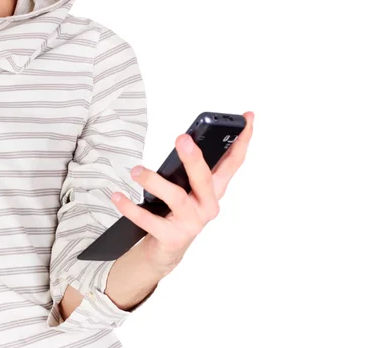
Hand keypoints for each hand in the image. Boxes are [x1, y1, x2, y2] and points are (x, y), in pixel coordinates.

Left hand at [111, 111, 253, 273]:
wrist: (166, 249)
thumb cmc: (177, 209)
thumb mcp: (189, 186)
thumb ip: (192, 165)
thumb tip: (187, 137)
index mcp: (214, 188)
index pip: (234, 161)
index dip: (243, 139)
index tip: (247, 117)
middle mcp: (208, 205)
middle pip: (204, 178)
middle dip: (194, 158)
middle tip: (183, 138)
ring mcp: (192, 223)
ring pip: (175, 197)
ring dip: (153, 181)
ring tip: (136, 171)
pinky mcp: (172, 237)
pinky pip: (149, 220)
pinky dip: (131, 207)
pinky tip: (118, 196)